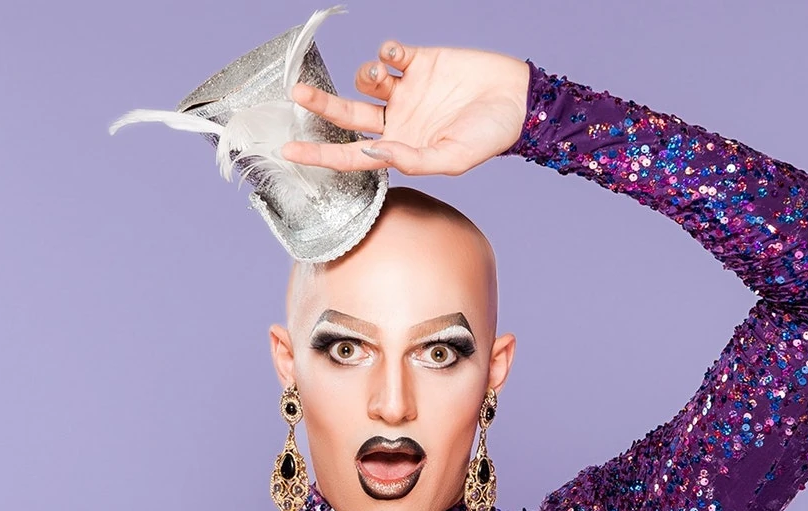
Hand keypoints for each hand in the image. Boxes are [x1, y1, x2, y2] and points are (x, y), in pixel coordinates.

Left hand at [281, 40, 529, 175]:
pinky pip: (390, 54)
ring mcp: (407, 90)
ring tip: (380, 76)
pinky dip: (386, 53)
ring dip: (364, 75)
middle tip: (297, 93)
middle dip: (320, 104)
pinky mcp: (420, 62)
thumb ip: (412, 160)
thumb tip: (373, 152)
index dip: (319, 155)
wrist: (519, 100)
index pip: (351, 154)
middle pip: (346, 115)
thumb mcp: (453, 158)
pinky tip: (397, 58)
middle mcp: (398, 120)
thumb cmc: (491, 137)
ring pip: (365, 80)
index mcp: (401, 148)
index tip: (289, 151)